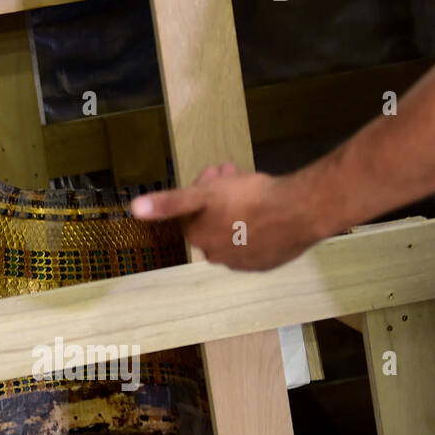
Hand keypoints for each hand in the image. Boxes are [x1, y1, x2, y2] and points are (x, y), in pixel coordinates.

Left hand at [131, 164, 325, 270]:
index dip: (201, 189)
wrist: (301, 211)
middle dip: (218, 194)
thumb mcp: (203, 194)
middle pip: (213, 219)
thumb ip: (169, 202)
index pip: (192, 211)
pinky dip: (257, 222)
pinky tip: (268, 208)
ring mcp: (247, 261)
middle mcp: (219, 256)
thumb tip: (134, 208)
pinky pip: (257, 238)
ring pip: (235, 228)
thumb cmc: (248, 199)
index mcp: (200, 239)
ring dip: (238, 206)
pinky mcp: (271, 261)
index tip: (215, 172)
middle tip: (231, 172)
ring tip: (252, 183)